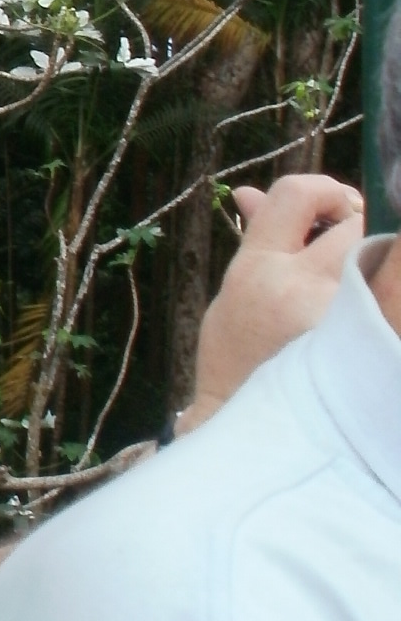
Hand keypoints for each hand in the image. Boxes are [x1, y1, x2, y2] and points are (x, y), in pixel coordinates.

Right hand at [187, 174, 362, 426]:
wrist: (247, 430)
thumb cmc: (238, 360)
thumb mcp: (235, 295)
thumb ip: (257, 242)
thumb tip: (251, 193)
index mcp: (257, 268)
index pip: (297, 195)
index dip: (325, 190)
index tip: (333, 206)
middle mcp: (296, 288)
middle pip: (356, 223)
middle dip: (361, 226)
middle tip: (355, 243)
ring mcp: (335, 320)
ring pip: (383, 260)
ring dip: (378, 260)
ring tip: (363, 281)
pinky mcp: (365, 347)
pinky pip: (387, 301)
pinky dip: (383, 298)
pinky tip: (370, 314)